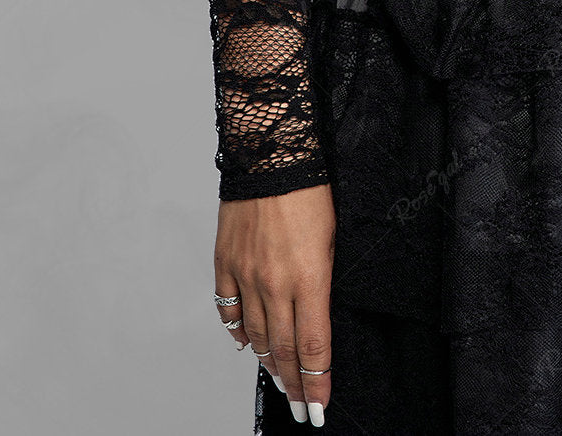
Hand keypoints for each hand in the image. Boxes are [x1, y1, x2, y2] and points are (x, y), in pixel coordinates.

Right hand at [214, 183, 335, 426]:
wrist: (272, 154)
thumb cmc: (313, 189)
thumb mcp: (335, 236)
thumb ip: (324, 279)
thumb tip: (318, 313)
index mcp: (309, 278)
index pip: (314, 345)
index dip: (316, 381)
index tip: (317, 407)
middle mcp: (275, 284)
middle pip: (285, 348)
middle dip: (294, 383)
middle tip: (300, 406)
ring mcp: (247, 275)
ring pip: (257, 335)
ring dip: (269, 362)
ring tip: (279, 379)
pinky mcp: (226, 262)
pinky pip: (229, 308)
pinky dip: (237, 330)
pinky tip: (245, 343)